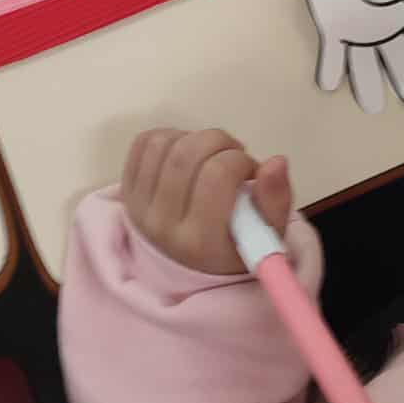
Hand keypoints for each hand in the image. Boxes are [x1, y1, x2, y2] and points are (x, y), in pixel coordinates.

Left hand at [123, 127, 291, 274]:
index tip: (250, 169)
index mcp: (201, 243)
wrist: (190, 266)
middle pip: (186, 155)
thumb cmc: (236, 247)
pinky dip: (170, 136)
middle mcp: (162, 226)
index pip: (217, 176)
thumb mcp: (266, 236)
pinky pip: (143, 144)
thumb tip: (276, 161)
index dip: (240, 160)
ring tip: (211, 153)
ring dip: (194, 137)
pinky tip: (188, 152)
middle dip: (219, 140)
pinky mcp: (127, 191)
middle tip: (234, 153)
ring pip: (163, 144)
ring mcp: (138, 208)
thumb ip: (276, 200)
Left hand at [303, 0, 403, 112]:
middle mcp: (382, 27)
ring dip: (368, 83)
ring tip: (372, 108)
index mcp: (401, 13)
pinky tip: (329, 85)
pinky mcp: (333, 28)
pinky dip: (331, 67)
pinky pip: (333, 51)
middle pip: (398, 58)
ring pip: (365, 62)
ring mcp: (357, 30)